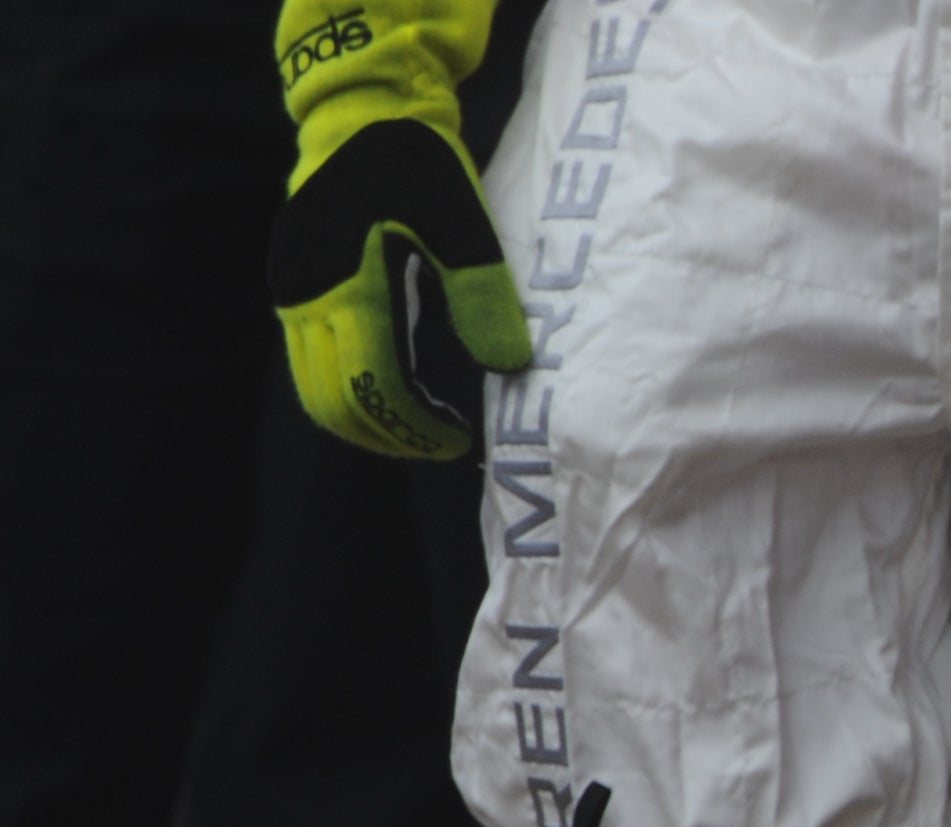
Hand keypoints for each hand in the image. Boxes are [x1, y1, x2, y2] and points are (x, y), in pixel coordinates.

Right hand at [269, 0, 525, 459]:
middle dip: (389, 436)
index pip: (372, 391)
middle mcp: (306, 295)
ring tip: (422, 424)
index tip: (458, 438)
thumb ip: (482, 295)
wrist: (359, 111)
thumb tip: (509, 363)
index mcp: (348, 285)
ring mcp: (293, 290)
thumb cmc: (414, 163)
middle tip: (441, 442)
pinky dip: (349, 389)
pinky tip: (395, 388)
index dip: (414, 429)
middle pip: (334, 404)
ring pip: (315, 388)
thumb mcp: (463, 223)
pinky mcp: (293, 283)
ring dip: (366, 419)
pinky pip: (310, 361)